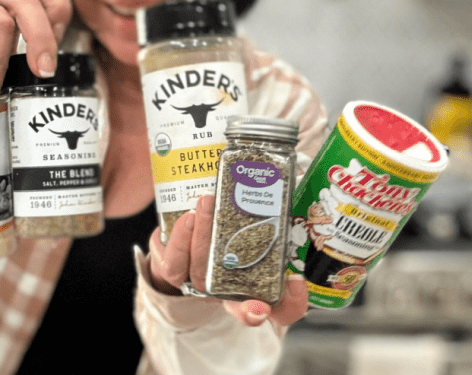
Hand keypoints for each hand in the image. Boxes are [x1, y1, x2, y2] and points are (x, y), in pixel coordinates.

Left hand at [147, 194, 308, 327]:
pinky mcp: (175, 270)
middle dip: (240, 277)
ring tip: (207, 202)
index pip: (281, 308)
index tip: (295, 282)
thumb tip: (297, 164)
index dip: (292, 303)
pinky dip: (180, 242)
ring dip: (204, 238)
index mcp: (258, 279)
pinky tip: (188, 217)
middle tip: (248, 240)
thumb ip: (279, 194)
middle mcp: (230, 288)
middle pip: (236, 300)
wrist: (181, 225)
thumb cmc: (229, 217)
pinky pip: (174, 267)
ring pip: (202, 276)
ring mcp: (200, 281)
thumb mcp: (257, 207)